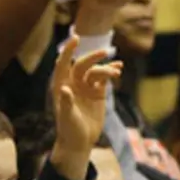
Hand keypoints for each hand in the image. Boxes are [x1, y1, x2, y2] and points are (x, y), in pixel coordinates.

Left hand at [51, 36, 121, 153]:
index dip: (68, 50)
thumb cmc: (69, 130)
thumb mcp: (67, 117)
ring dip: (106, 68)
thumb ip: (66, 102)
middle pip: (82, 64)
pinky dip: (111, 72)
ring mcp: (86, 87)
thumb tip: (65, 89)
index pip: (63, 64)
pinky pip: (104, 78)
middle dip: (93, 57)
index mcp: (61, 85)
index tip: (76, 38)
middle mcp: (73, 83)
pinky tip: (118, 69)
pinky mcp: (98, 92)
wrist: (79, 142)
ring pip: (96, 71)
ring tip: (116, 73)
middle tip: (105, 53)